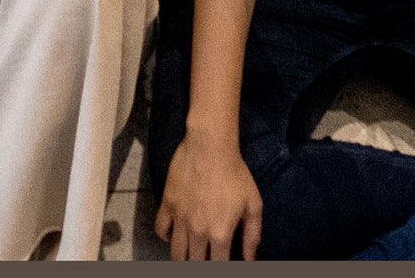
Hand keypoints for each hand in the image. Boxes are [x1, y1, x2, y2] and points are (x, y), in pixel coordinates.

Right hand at [156, 137, 265, 260]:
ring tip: (189, 255)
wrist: (210, 147)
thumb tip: (250, 260)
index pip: (218, 265)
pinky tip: (174, 234)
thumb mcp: (253, 205)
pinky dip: (165, 237)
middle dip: (200, 264)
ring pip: (176, 252)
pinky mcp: (167, 204)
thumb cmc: (236, 174)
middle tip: (205, 258)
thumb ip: (253, 236)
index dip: (221, 268)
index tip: (220, 262)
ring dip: (183, 258)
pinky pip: (161, 230)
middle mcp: (198, 231)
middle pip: (195, 262)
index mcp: (220, 233)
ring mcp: (180, 218)